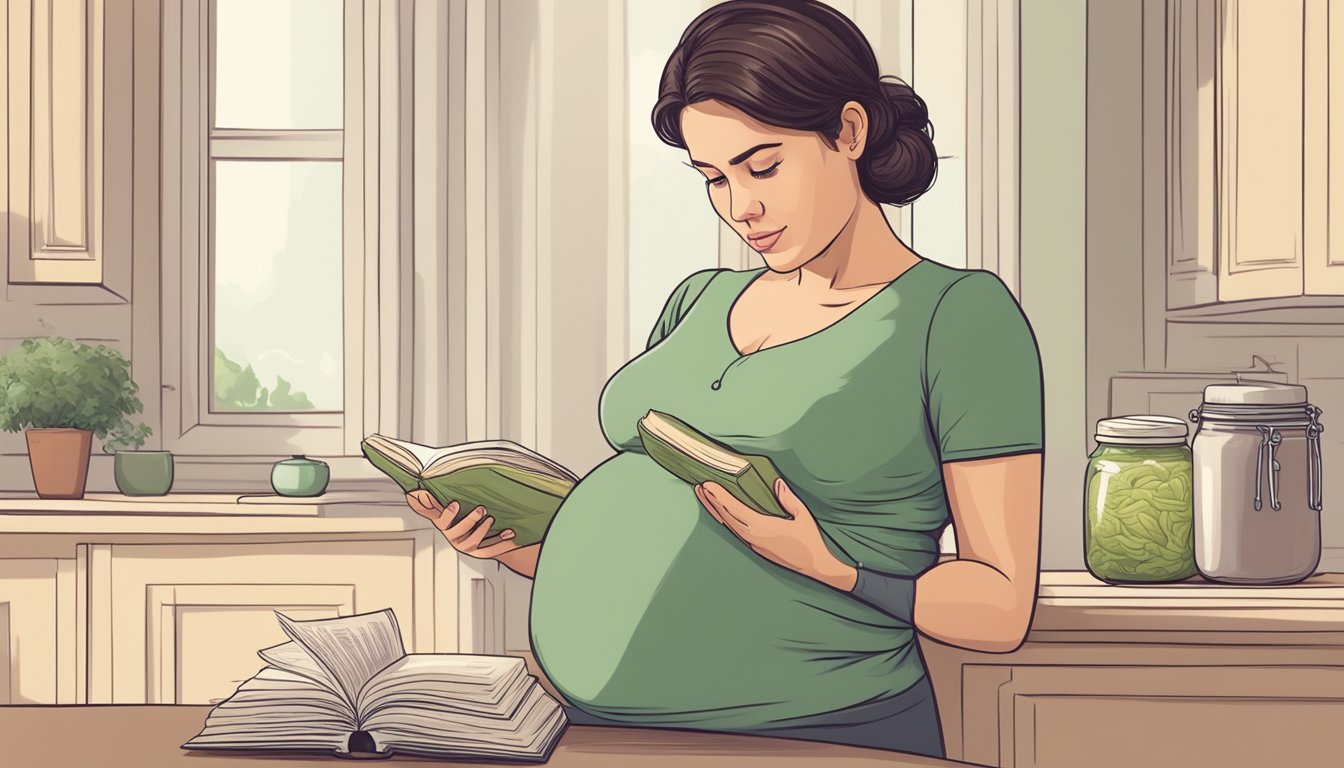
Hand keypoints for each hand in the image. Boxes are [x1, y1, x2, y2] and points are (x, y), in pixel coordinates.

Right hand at [405, 490, 520, 559]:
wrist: (470, 536)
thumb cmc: (454, 519)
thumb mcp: (444, 510)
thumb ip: (432, 502)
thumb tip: (414, 490)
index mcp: (445, 527)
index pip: (442, 522)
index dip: (448, 514)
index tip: (456, 503)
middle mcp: (454, 539)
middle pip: (458, 533)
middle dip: (470, 520)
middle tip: (481, 508)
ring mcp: (466, 547)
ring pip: (473, 542)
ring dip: (483, 531)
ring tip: (491, 518)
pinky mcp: (479, 553)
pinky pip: (489, 550)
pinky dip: (500, 543)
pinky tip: (509, 533)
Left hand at [694, 478, 856, 590]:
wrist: (814, 565)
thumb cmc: (810, 540)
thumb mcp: (803, 516)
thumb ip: (788, 499)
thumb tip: (777, 483)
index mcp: (762, 527)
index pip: (734, 509)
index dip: (719, 496)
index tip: (708, 485)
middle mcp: (753, 536)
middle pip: (726, 517)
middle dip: (712, 501)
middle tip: (700, 487)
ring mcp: (753, 544)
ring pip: (728, 525)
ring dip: (716, 510)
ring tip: (705, 497)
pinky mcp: (755, 548)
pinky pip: (735, 531)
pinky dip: (725, 519)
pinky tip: (721, 513)